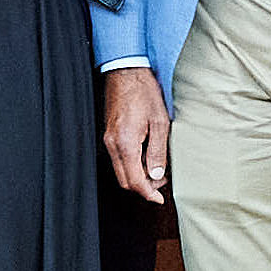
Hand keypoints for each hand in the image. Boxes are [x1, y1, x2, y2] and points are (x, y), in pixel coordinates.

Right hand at [101, 65, 170, 204]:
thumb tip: (157, 175)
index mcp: (125, 143)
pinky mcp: (109, 134)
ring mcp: (108, 139)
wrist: (126, 70)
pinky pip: (118, 158)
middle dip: (143, 187)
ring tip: (157, 168)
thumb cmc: (144, 91)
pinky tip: (146, 156)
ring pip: (121, 170)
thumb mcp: (159, 122)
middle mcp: (112, 144)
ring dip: (138, 175)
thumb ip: (158, 152)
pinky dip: (132, 164)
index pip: (134, 181)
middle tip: (161, 183)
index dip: (148, 194)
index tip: (159, 199)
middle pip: (125, 180)